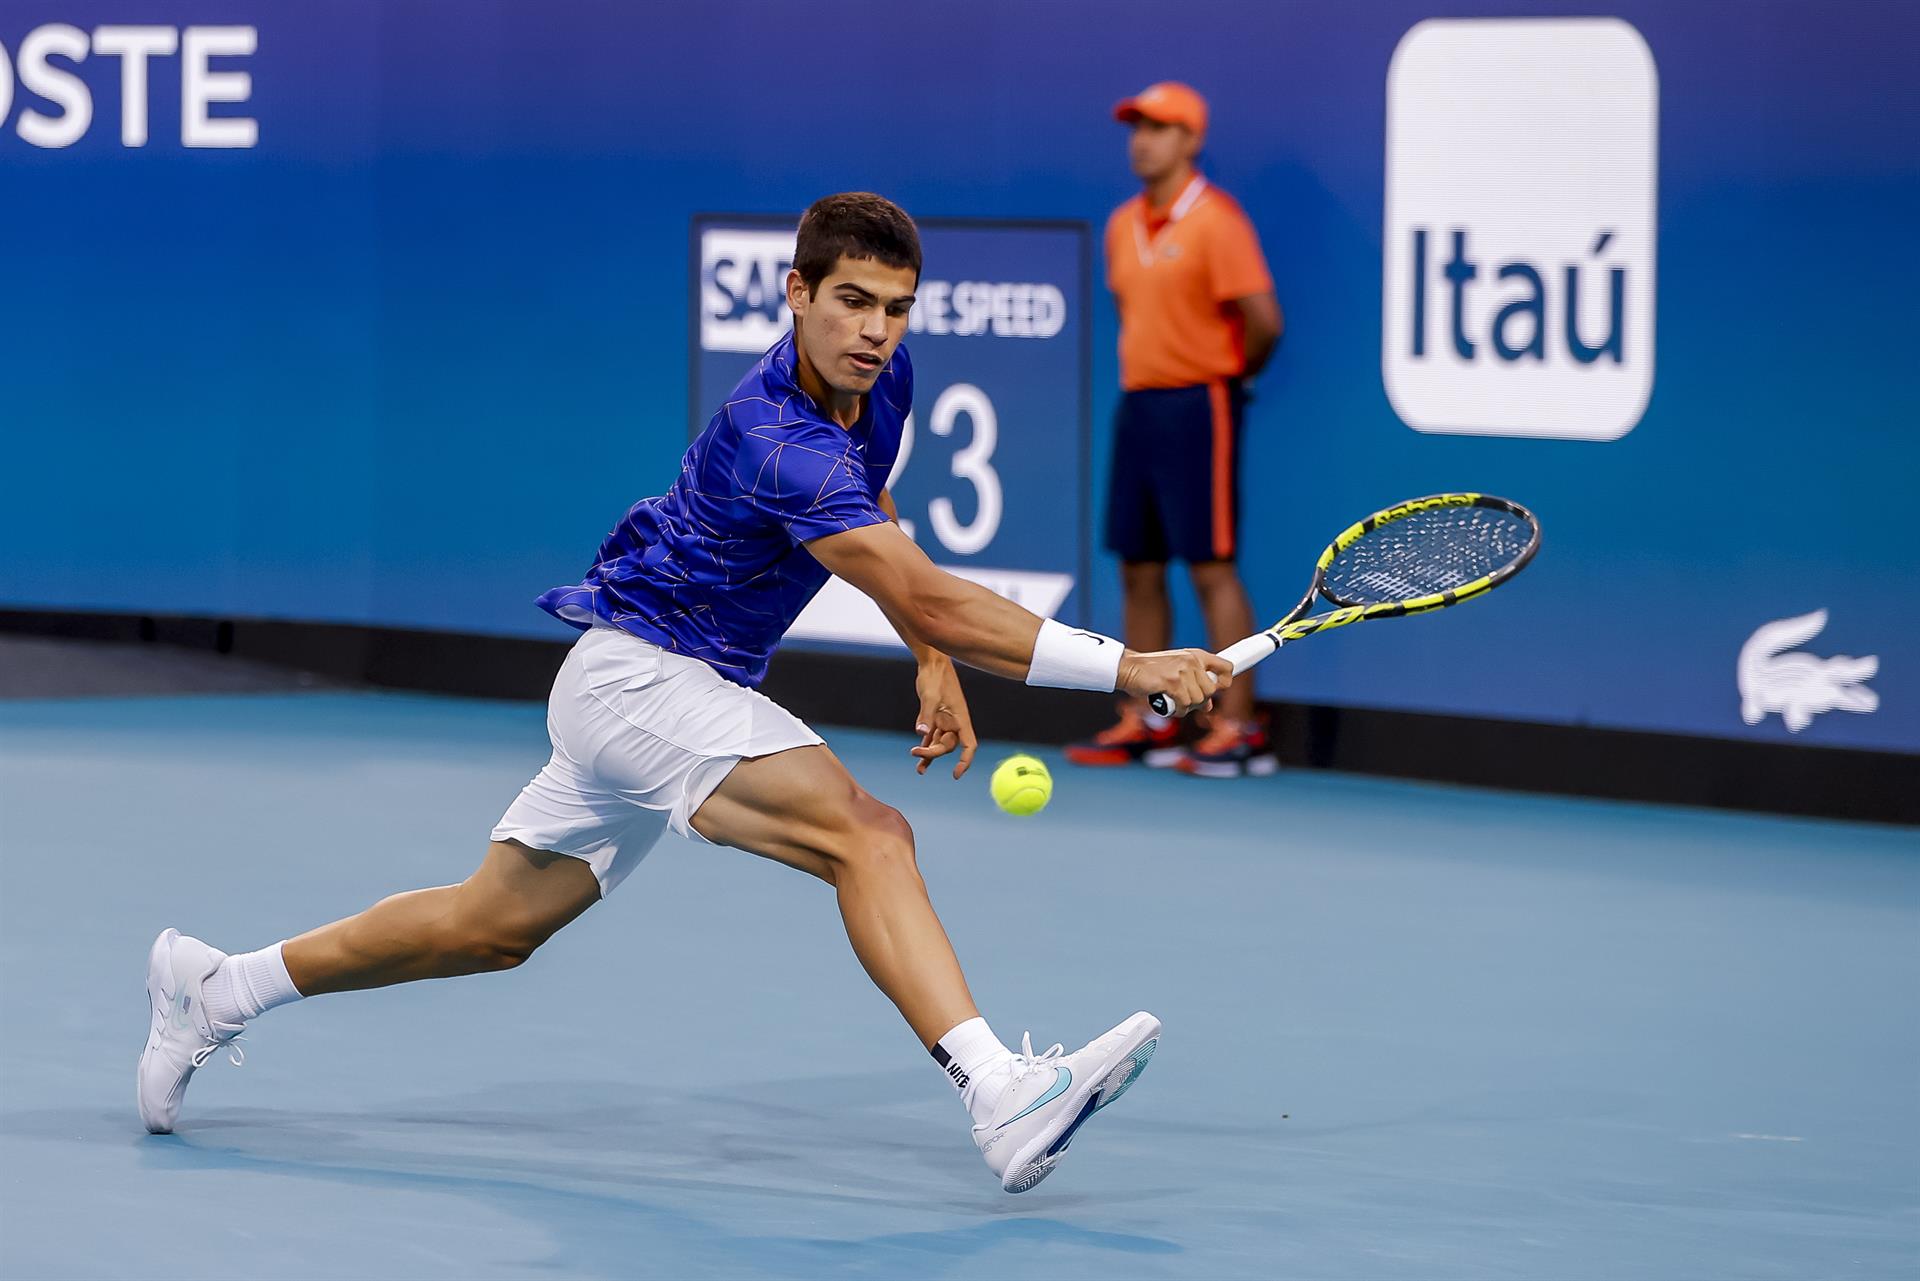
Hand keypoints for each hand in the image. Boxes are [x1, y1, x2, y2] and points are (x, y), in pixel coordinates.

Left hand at [909, 656, 977, 777]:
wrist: (931, 662)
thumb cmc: (935, 676)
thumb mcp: (930, 695)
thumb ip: (926, 715)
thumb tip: (922, 733)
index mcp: (960, 718)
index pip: (969, 745)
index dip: (965, 761)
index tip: (956, 774)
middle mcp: (954, 722)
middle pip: (948, 746)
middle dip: (934, 753)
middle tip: (914, 752)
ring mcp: (944, 720)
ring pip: (939, 743)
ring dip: (929, 755)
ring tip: (919, 770)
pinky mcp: (934, 717)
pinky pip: (931, 736)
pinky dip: (925, 746)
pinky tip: (917, 755)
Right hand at [1117, 648, 1232, 717]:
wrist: (1128, 668)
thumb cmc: (1152, 673)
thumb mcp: (1177, 674)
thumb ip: (1194, 686)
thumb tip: (1208, 706)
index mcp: (1196, 655)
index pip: (1226, 667)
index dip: (1225, 682)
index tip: (1216, 689)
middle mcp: (1192, 660)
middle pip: (1211, 691)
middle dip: (1200, 701)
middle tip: (1185, 701)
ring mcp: (1182, 670)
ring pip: (1198, 700)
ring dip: (1187, 707)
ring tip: (1174, 702)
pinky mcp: (1172, 682)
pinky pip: (1185, 704)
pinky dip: (1178, 710)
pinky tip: (1170, 705)